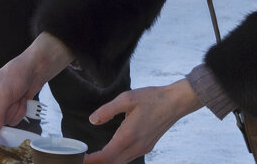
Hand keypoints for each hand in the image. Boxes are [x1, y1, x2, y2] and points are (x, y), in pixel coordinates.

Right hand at [0, 32, 72, 137]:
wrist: (34, 70)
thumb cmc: (16, 74)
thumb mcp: (5, 94)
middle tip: (3, 117)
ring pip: (0, 124)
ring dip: (11, 114)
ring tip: (16, 99)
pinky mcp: (8, 111)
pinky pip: (12, 122)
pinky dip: (18, 113)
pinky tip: (21, 101)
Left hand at [84, 80, 202, 163]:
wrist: (175, 102)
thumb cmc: (152, 98)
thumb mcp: (127, 98)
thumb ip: (107, 110)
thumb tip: (93, 120)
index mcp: (129, 135)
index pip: (106, 157)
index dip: (91, 160)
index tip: (81, 158)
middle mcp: (136, 146)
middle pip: (112, 163)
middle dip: (97, 163)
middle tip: (83, 158)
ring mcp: (142, 148)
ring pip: (120, 162)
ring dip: (107, 161)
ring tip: (93, 157)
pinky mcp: (147, 146)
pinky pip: (128, 158)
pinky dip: (116, 158)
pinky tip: (110, 151)